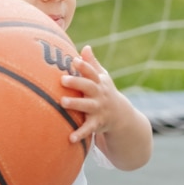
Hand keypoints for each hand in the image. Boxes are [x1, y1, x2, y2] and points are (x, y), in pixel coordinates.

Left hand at [60, 45, 152, 170]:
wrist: (121, 116)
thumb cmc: (105, 92)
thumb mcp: (102, 78)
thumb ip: (92, 64)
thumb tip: (86, 47)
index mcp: (99, 83)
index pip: (92, 72)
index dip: (84, 66)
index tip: (74, 60)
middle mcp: (100, 95)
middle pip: (89, 87)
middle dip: (76, 82)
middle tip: (62, 79)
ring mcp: (99, 109)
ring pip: (87, 106)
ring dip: (75, 104)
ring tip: (62, 102)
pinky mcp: (97, 124)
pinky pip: (88, 129)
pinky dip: (80, 134)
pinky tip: (70, 138)